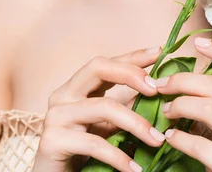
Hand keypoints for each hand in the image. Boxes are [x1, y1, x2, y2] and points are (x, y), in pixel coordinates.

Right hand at [32, 46, 165, 171]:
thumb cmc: (80, 154)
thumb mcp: (106, 127)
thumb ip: (125, 108)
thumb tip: (156, 93)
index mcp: (75, 87)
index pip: (106, 63)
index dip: (132, 57)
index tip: (159, 52)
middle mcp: (63, 95)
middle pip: (98, 68)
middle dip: (131, 73)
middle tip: (156, 89)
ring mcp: (55, 116)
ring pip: (103, 107)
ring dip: (136, 123)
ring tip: (158, 139)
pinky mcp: (53, 140)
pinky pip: (94, 143)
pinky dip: (119, 156)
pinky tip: (135, 168)